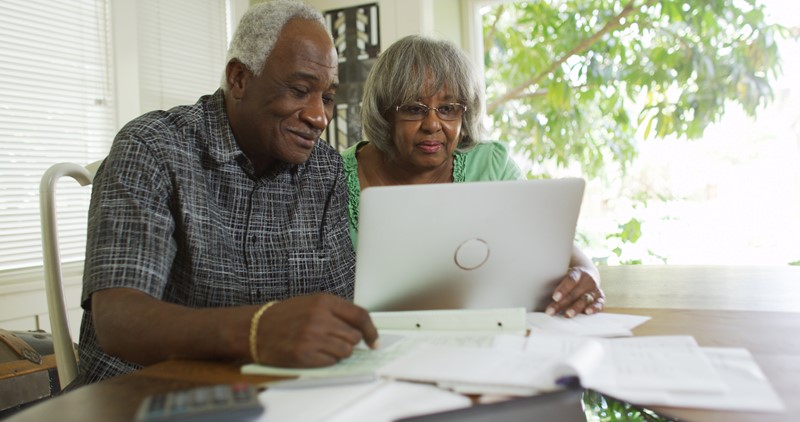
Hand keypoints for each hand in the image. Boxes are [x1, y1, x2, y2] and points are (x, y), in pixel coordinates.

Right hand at [254, 293, 377, 366]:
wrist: (255, 328)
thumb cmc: (285, 316)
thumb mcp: (312, 303)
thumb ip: (336, 311)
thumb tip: (362, 328)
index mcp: (324, 301)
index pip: (360, 316)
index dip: (371, 331)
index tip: (374, 341)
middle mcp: (319, 318)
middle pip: (354, 336)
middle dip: (349, 341)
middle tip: (334, 339)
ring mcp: (312, 337)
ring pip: (346, 351)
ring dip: (339, 352)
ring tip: (322, 346)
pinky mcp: (304, 355)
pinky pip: (331, 362)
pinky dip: (327, 360)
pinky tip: (314, 353)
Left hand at [545, 267, 603, 317]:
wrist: (588, 274)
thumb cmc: (571, 277)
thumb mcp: (563, 274)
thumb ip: (554, 281)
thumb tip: (536, 292)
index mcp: (578, 272)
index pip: (570, 279)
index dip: (563, 288)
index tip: (554, 297)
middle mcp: (587, 280)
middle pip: (574, 293)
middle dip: (562, 303)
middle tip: (551, 311)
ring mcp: (594, 289)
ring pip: (585, 299)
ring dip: (576, 308)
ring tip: (567, 314)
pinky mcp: (600, 297)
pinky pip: (599, 303)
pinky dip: (594, 308)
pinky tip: (587, 312)